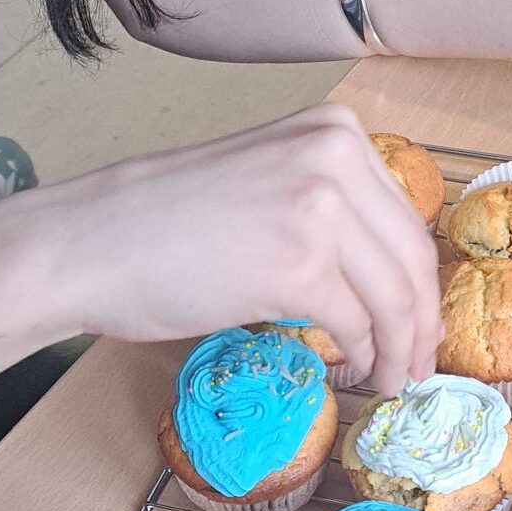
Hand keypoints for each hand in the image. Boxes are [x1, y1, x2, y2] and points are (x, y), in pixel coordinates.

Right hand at [37, 107, 441, 395]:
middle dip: (421, 323)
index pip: (405, 218)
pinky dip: (366, 357)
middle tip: (418, 365)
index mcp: (334, 130)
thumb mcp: (264, 178)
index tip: (419, 322)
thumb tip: (381, 269)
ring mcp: (321, 210)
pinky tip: (357, 371)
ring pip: (395, 297)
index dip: (419, 282)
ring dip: (401, 349)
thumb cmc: (160, 220)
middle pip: (412, 258)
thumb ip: (325, 202)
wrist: (90, 243)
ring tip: (393, 379)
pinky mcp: (300, 266)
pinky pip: (358, 325)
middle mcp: (337, 157)